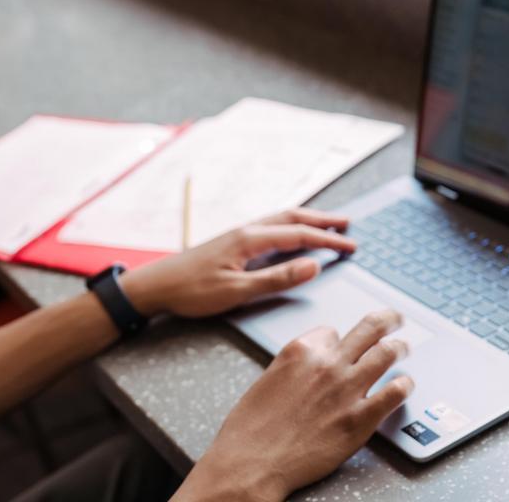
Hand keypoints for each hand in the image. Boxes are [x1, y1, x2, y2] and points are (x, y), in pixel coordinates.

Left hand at [119, 208, 356, 318]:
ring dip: (306, 221)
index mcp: (250, 239)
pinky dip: (289, 226)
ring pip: (280, 219)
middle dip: (322, 221)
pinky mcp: (231, 242)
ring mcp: (238, 234)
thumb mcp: (237, 291)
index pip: (299, 234)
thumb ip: (276, 279)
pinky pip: (269, 226)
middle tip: (348, 225)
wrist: (155, 285)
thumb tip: (312, 265)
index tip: (352, 246)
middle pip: (292, 217)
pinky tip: (290, 235)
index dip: (328, 240)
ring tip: (327, 225)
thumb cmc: (191, 291)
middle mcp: (246, 230)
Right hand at [175, 311, 414, 500]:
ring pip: (387, 353)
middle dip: (386, 320)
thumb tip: (307, 371)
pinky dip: (404, 385)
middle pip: (368, 329)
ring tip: (404, 348)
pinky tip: (405, 385)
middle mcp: (327, 364)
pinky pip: (394, 393)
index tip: (341, 344)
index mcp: (300, 351)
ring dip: (400, 347)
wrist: (252, 462)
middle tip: (395, 319)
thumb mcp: (267, 381)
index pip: (331, 332)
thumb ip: (293, 369)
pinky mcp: (360, 418)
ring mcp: (347, 390)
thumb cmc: (251, 429)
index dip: (338, 340)